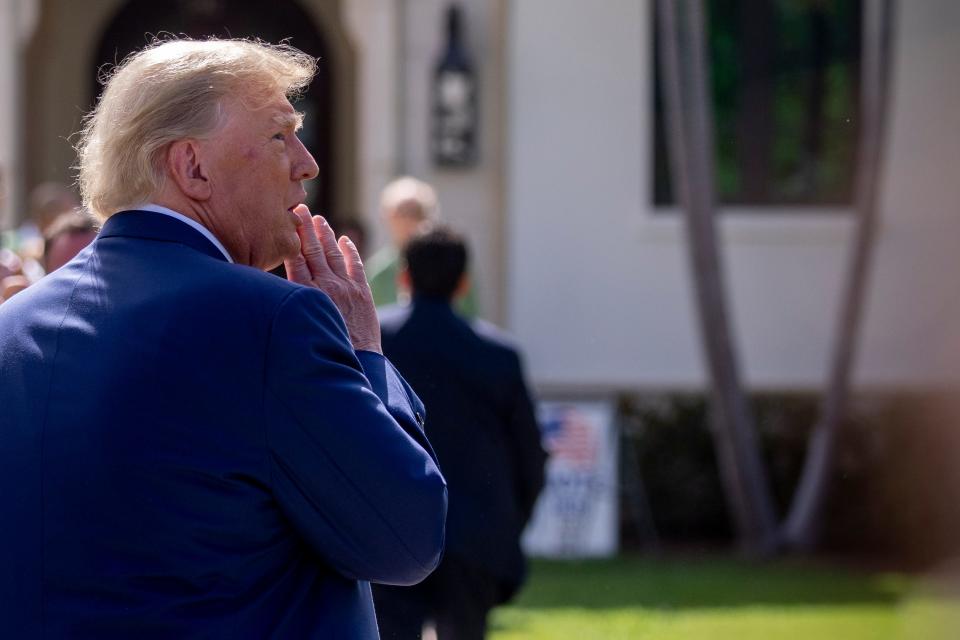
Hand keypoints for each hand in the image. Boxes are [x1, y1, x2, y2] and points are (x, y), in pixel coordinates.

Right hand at [284, 205, 381, 353]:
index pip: (295, 259)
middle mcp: (326, 287)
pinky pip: (356, 266)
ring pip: (334, 255)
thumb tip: (265, 296)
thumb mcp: (297, 327)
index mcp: (307, 295)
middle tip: (300, 209)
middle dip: (306, 228)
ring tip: (319, 220)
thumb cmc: (320, 351)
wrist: (355, 364)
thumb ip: (287, 306)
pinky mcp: (362, 294)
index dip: (291, 238)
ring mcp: (346, 288)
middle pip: (313, 251)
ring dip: (326, 235)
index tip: (287, 221)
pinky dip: (351, 252)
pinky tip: (345, 240)